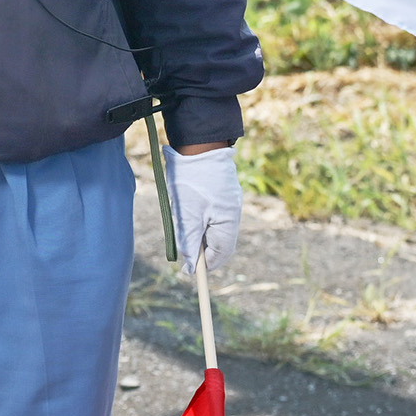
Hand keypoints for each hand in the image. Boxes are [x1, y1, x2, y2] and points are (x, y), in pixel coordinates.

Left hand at [164, 144, 240, 279]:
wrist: (198, 144)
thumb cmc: (192, 181)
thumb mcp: (187, 215)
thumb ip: (189, 243)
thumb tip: (191, 269)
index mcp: (228, 221)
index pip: (221, 253)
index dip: (205, 265)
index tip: (189, 271)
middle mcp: (233, 212)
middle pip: (219, 241)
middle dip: (201, 248)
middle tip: (183, 247)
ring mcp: (229, 201)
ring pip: (214, 227)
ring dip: (199, 231)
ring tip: (182, 222)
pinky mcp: (222, 192)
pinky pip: (213, 213)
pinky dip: (200, 218)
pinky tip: (187, 209)